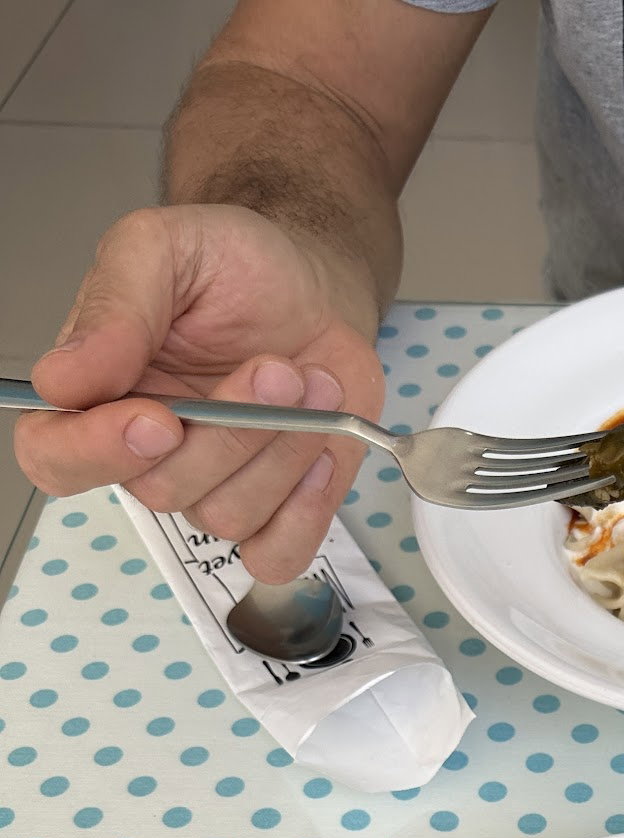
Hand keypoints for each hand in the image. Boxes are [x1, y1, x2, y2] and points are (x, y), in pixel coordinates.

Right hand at [14, 204, 385, 581]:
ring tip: (310, 381)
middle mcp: (149, 452)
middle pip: (160, 490)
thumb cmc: (236, 269)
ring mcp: (213, 487)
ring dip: (280, 450)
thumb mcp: (163, 248)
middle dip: (230, 432)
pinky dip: (305, 512)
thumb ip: (113, 305)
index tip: (160, 419)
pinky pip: (275, 556)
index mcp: (99, 392)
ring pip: (226, 517)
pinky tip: (321, 451)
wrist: (314, 288)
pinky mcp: (275, 511)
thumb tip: (63, 377)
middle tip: (276, 370)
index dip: (95, 452)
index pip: (54, 454)